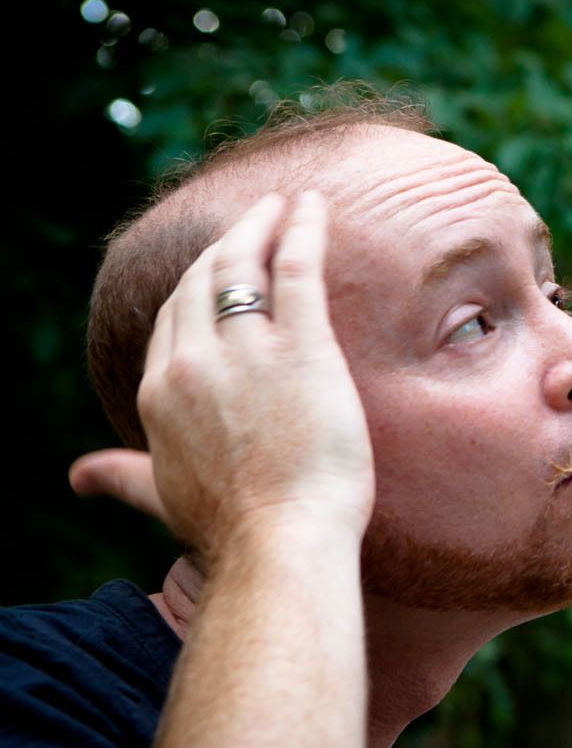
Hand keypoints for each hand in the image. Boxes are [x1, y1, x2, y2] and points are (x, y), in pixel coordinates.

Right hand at [70, 192, 373, 564]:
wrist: (278, 542)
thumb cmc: (233, 529)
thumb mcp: (162, 496)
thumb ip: (123, 477)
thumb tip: (79, 477)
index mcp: (160, 391)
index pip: (174, 319)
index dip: (196, 286)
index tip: (218, 265)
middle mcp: (193, 361)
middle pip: (203, 282)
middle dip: (226, 243)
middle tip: (255, 217)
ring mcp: (246, 350)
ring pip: (244, 266)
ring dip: (261, 226)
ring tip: (283, 205)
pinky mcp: (301, 347)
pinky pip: (298, 269)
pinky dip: (306, 231)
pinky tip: (316, 208)